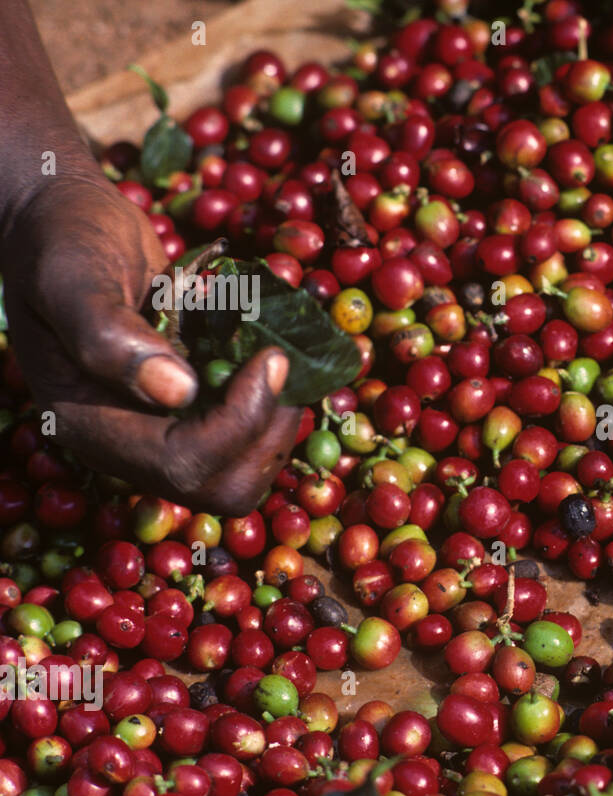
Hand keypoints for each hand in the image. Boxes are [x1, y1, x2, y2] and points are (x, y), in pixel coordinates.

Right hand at [2, 175, 300, 514]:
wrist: (62, 220)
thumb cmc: (60, 240)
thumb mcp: (71, 276)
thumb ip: (107, 334)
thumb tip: (179, 392)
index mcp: (91, 426)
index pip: (185, 465)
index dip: (239, 423)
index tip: (270, 358)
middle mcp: (130, 442)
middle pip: (224, 486)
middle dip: (268, 433)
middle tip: (282, 363)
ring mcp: (162, 429)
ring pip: (245, 465)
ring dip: (277, 416)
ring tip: (276, 351)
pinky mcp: (191, 410)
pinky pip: (249, 433)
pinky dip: (273, 399)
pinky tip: (269, 349)